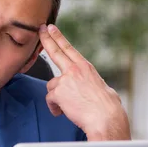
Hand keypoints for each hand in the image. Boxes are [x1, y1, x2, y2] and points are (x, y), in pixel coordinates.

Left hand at [39, 24, 130, 140]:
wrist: (105, 118)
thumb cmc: (107, 108)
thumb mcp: (101, 87)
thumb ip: (89, 83)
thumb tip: (90, 88)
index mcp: (86, 67)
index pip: (69, 49)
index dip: (58, 37)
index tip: (51, 28)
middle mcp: (75, 70)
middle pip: (55, 51)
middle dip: (46, 39)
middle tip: (40, 30)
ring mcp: (65, 80)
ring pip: (52, 86)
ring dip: (57, 97)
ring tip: (68, 107)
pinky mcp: (58, 92)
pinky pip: (50, 100)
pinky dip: (55, 108)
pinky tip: (63, 112)